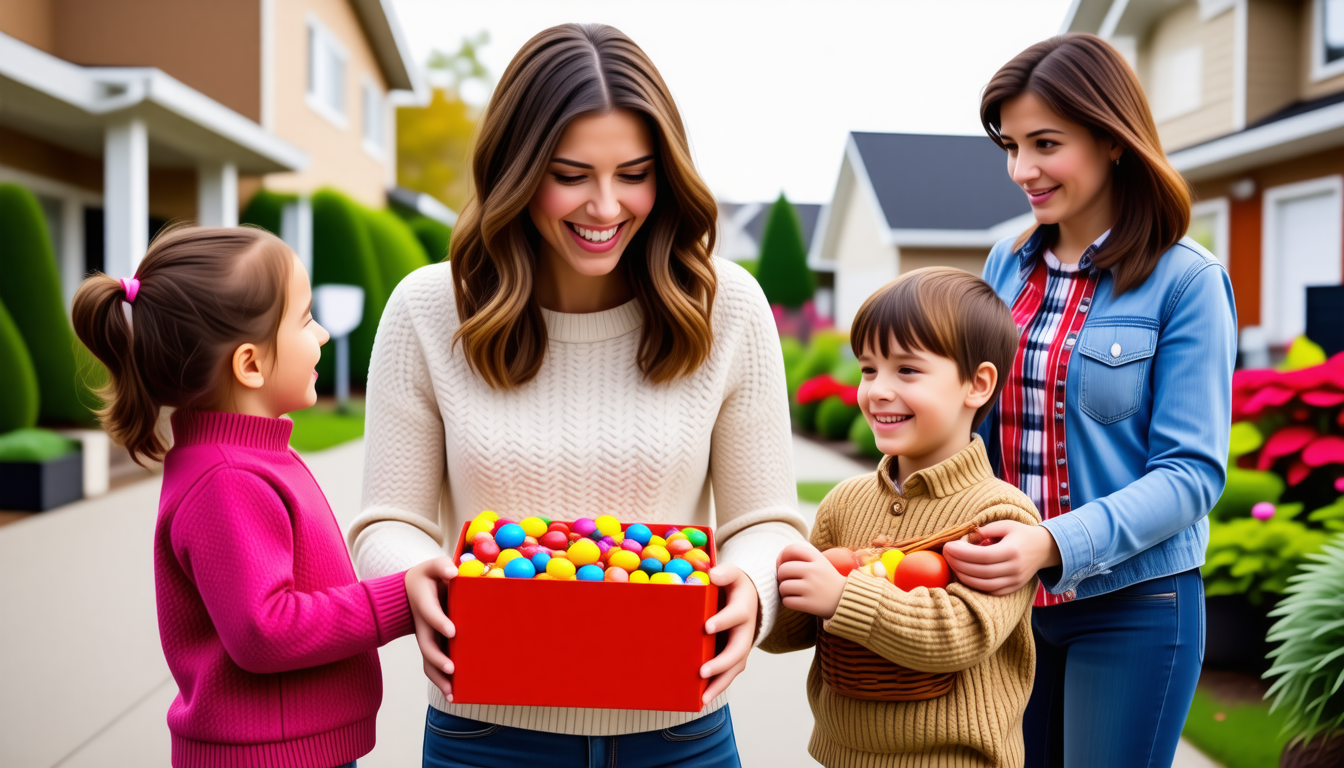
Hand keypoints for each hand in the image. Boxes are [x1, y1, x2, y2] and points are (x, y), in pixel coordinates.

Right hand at [405, 557, 456, 700]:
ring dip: (439, 677)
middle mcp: (423, 625)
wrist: (412, 592)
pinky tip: (455, 695)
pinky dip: (442, 681)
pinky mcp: (433, 646)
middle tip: (452, 669)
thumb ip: (441, 566)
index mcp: (423, 603)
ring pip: (428, 661)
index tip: (452, 632)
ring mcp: (427, 638)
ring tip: (453, 693)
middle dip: (438, 658)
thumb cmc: (428, 578)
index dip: (439, 622)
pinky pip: (434, 666)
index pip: (430, 613)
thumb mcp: (433, 566)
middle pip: (426, 645)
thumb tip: (454, 572)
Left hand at [699, 563, 758, 703]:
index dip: (723, 621)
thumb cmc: (733, 585)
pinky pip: (729, 673)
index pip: (735, 615)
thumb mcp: (732, 574)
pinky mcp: (736, 656)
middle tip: (702, 672)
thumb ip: (725, 573)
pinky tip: (702, 699)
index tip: (707, 627)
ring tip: (702, 698)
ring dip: (720, 683)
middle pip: (738, 650)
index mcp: (742, 608)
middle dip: (721, 663)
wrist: (750, 598)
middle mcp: (746, 630)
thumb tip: (713, 574)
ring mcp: (742, 645)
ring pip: (735, 667)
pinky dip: (718, 686)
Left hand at [775, 543, 846, 618]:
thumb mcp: (821, 562)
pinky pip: (787, 601)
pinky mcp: (810, 604)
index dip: (782, 557)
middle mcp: (814, 571)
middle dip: (781, 577)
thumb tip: (779, 559)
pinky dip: (788, 602)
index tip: (782, 564)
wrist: (846, 599)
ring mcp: (812, 588)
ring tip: (792, 592)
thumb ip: (803, 555)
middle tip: (788, 581)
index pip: (791, 549)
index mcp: (817, 558)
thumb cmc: (827, 580)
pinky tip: (795, 600)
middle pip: (783, 570)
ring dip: (784, 591)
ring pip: (783, 587)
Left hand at [942, 520, 1059, 595]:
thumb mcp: (1004, 525)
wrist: (1044, 549)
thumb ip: (984, 530)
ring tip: (951, 565)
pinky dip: (974, 585)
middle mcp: (1014, 569)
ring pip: (983, 585)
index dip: (962, 553)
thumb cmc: (1020, 534)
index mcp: (1012, 551)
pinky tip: (963, 575)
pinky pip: (990, 591)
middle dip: (958, 564)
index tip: (948, 546)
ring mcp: (1014, 581)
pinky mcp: (1013, 588)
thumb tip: (964, 539)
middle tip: (945, 555)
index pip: (982, 556)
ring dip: (963, 576)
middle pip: (980, 571)